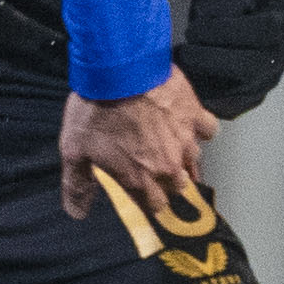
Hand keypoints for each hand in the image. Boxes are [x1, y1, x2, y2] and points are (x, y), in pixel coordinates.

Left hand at [58, 67, 216, 220]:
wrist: (118, 70)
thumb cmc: (96, 109)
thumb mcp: (74, 149)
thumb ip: (77, 185)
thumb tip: (76, 213)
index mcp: (139, 178)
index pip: (155, 207)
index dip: (149, 201)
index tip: (143, 193)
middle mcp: (167, 165)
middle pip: (178, 188)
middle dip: (168, 182)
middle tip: (155, 168)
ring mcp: (185, 141)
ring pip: (194, 161)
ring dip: (183, 157)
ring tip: (170, 145)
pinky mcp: (195, 115)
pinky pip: (208, 131)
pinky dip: (200, 130)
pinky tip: (188, 124)